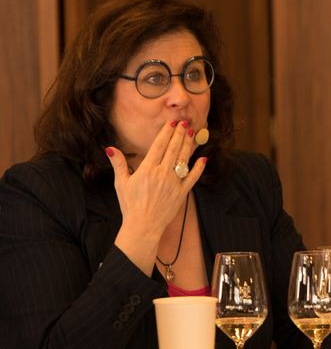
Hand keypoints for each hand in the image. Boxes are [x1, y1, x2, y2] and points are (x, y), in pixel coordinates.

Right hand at [106, 119, 205, 271]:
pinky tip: (203, 158)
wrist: (143, 226)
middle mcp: (162, 174)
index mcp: (147, 169)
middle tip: (185, 122)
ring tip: (192, 133)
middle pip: (173, 149)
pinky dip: (198, 168)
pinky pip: (192, 178)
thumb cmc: (130, 205)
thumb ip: (119, 164)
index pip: (159, 145)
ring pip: (183, 160)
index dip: (167, 132)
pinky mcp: (182, 193)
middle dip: (180, 134)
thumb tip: (110, 148)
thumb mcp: (121, 183)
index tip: (172, 122)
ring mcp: (174, 184)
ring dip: (188, 146)